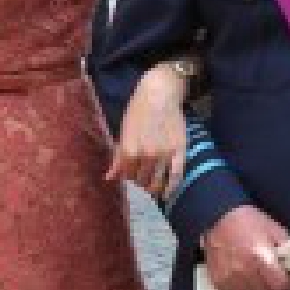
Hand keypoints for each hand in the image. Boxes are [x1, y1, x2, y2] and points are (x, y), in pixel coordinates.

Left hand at [107, 62, 188, 197]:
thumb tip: (109, 178)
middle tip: (143, 177)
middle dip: (140, 181)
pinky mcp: (179, 151)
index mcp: (130, 150)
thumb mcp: (123, 133)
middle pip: (141, 181)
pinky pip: (176, 176)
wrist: (159, 95)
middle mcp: (147, 155)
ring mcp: (164, 154)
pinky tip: (166, 195)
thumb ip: (118, 157)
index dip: (128, 177)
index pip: (127, 176)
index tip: (131, 174)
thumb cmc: (137, 111)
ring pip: (157, 182)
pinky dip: (171, 188)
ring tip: (152, 186)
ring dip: (153, 187)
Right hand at [199, 206, 289, 289]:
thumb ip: (287, 248)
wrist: (217, 218)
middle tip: (282, 286)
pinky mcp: (219, 282)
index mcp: (260, 256)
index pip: (281, 285)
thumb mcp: (273, 228)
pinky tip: (253, 288)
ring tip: (268, 288)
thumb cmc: (247, 221)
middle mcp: (244, 270)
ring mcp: (229, 278)